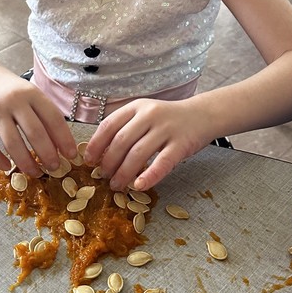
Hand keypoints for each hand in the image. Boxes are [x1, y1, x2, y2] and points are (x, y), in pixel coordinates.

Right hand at [0, 62, 77, 175]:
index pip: (54, 118)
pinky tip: (6, 167)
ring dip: (26, 163)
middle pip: (35, 133)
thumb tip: (59, 144)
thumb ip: (42, 113)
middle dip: (48, 155)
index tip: (71, 155)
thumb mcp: (28, 93)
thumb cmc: (7, 87)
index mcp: (32, 93)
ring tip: (35, 172)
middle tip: (55, 168)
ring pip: (12, 143)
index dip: (65, 139)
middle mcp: (14, 100)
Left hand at [84, 99, 208, 190]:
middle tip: (103, 177)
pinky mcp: (181, 144)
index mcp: (136, 107)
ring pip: (138, 153)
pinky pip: (162, 163)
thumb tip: (100, 153)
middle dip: (108, 162)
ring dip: (124, 172)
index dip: (96, 144)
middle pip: (121, 141)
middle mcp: (149, 115)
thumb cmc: (168, 119)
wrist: (203, 115)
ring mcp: (166, 129)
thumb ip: (126, 128)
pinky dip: (149, 176)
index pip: (109, 125)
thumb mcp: (144, 115)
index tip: (88, 160)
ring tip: (117, 185)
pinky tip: (139, 186)